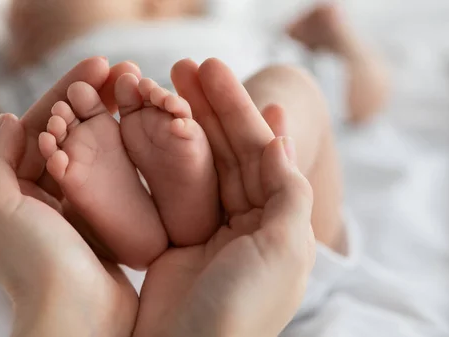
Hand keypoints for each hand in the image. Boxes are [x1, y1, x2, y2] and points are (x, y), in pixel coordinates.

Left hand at [0, 58, 140, 336]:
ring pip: (90, 156)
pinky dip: (121, 157)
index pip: (35, 127)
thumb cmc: (36, 266)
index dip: (63, 92)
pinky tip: (142, 134)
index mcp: (8, 192)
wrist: (78, 322)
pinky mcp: (100, 227)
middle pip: (64, 136)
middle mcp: (37, 200)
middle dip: (91, 102)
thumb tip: (7, 119)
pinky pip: (110, 182)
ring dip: (109, 123)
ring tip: (137, 94)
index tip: (97, 65)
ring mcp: (72, 213)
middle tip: (124, 71)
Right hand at [133, 59, 315, 336]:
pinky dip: (167, 159)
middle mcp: (247, 227)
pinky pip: (173, 191)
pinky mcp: (175, 243)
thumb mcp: (285, 250)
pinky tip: (162, 131)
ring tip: (171, 87)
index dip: (250, 117)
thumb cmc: (242, 310)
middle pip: (231, 155)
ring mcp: (210, 234)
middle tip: (190, 68)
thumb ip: (287, 193)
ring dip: (189, 126)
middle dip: (215, 111)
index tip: (232, 81)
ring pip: (201, 167)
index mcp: (279, 227)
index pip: (265, 157)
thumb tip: (279, 141)